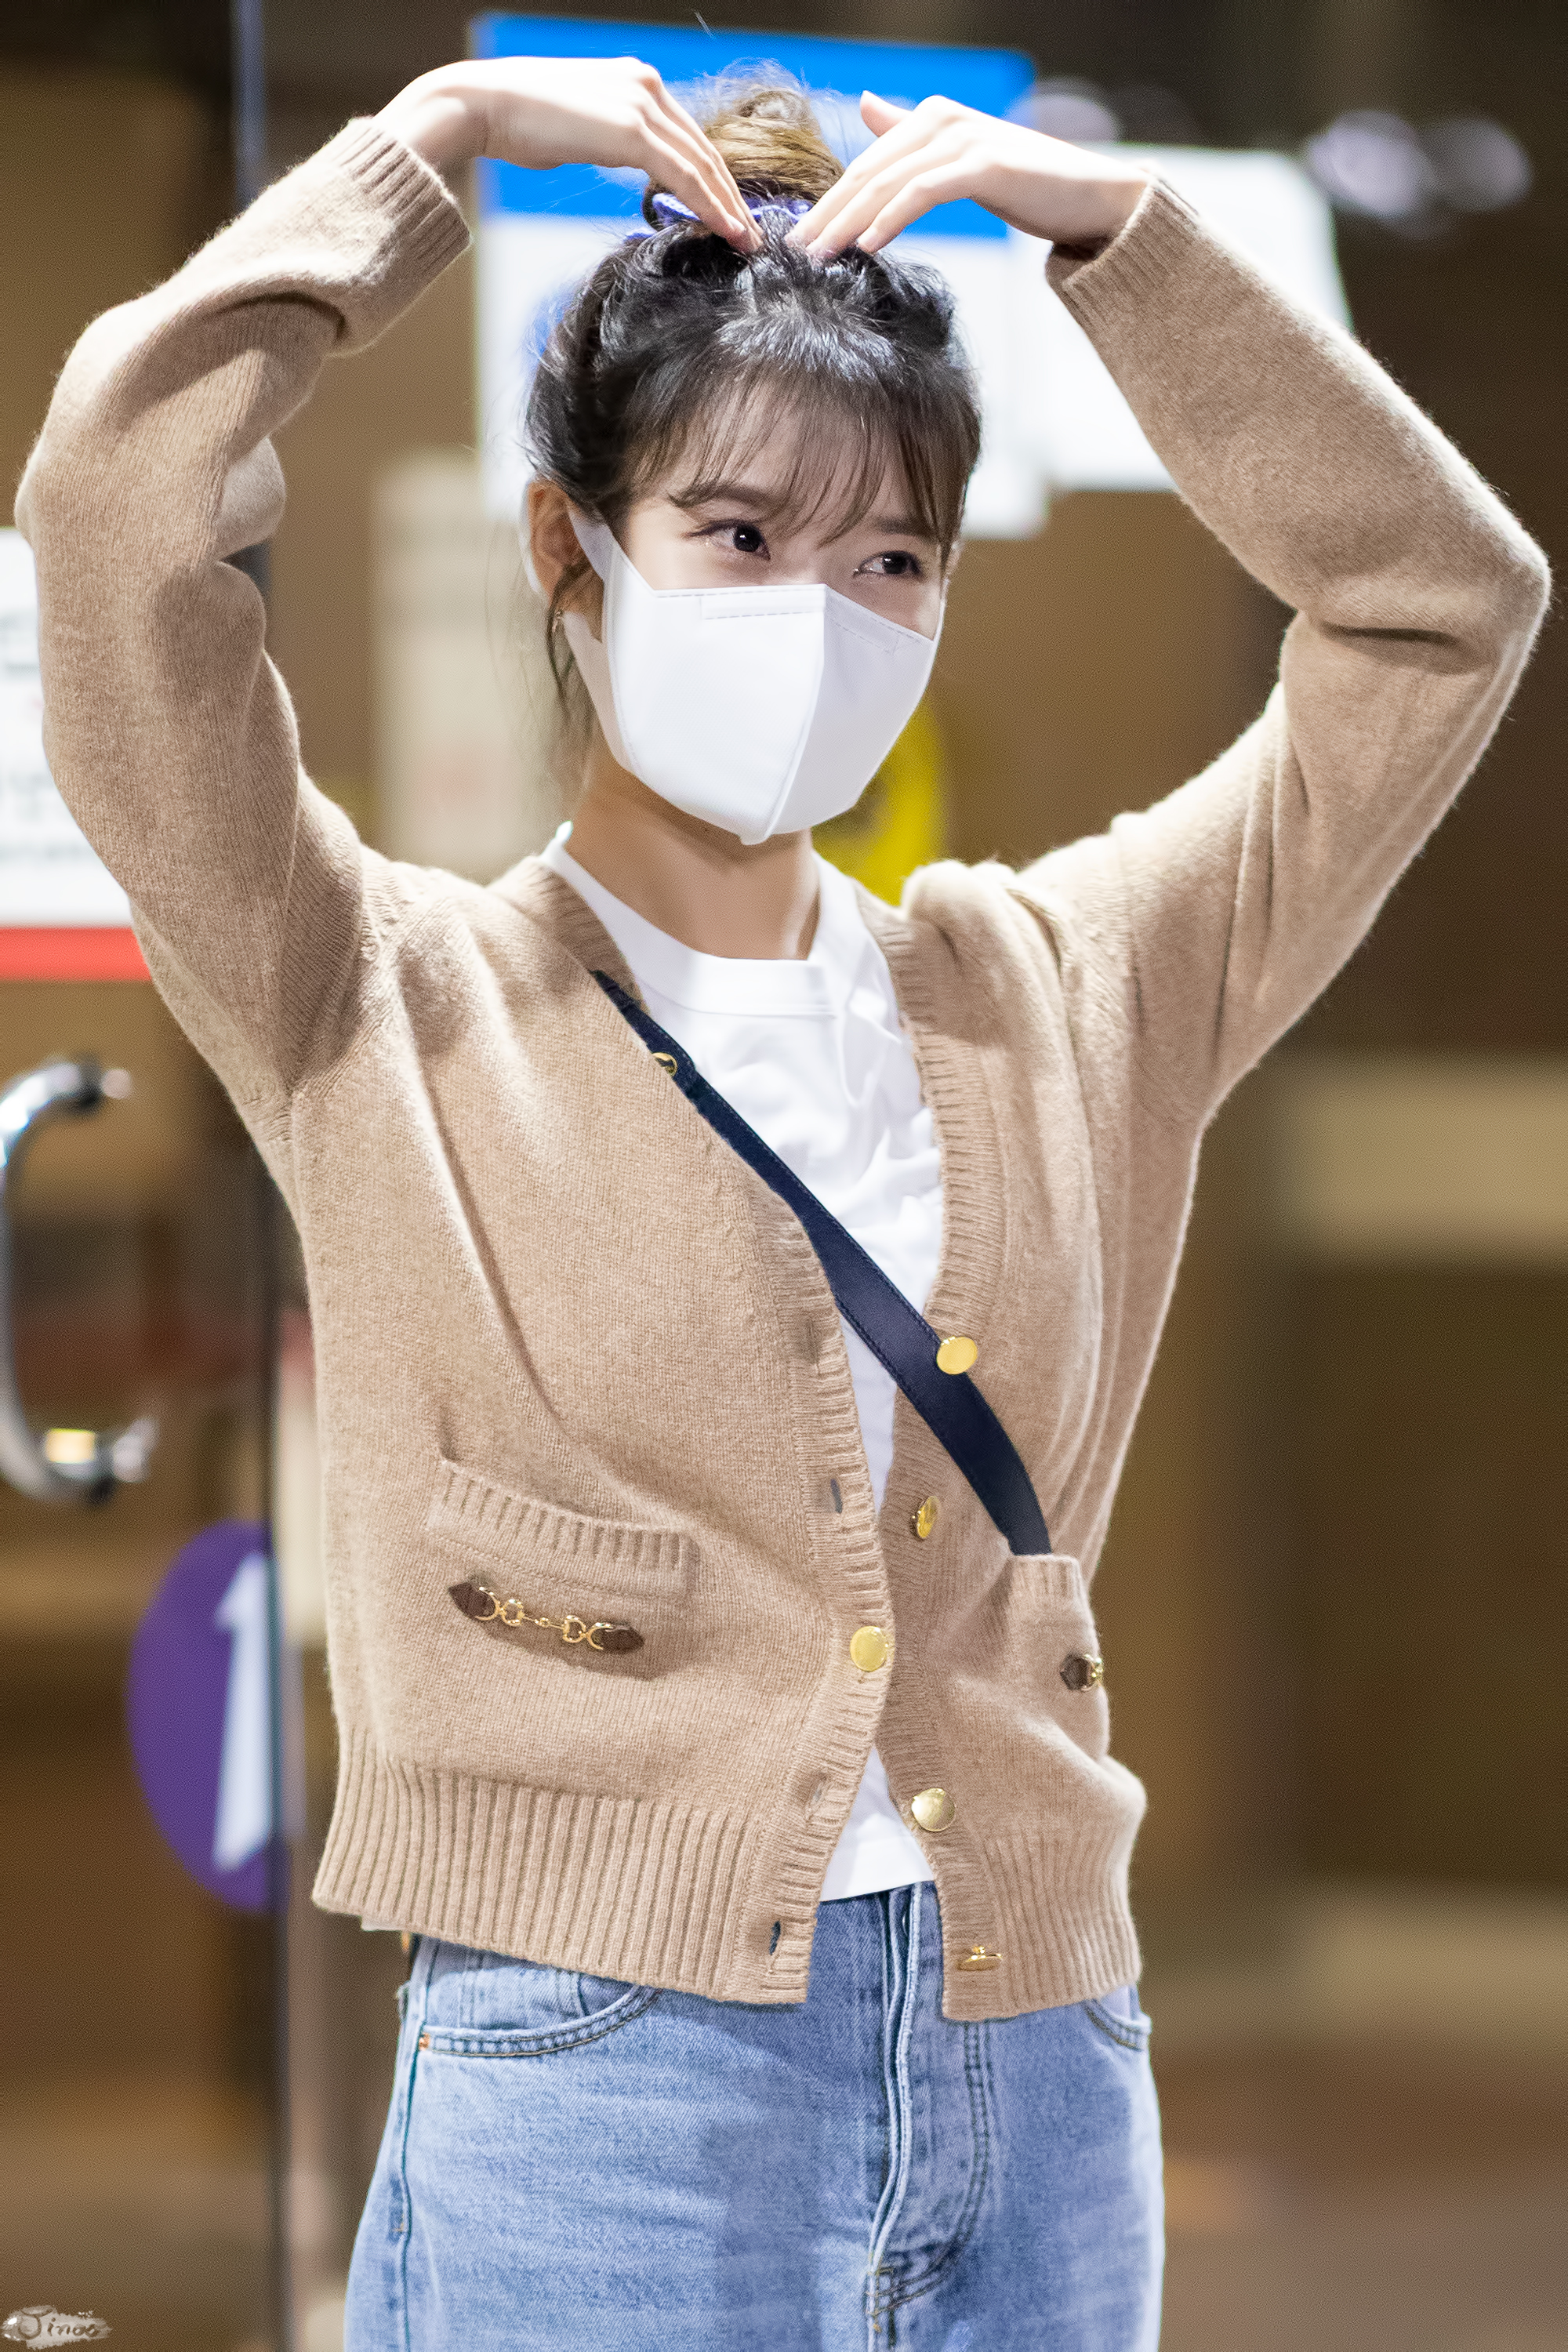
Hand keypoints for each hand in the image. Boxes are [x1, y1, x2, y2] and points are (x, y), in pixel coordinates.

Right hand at [377, 57, 754, 248]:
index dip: (714, 179)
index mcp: (636, 82)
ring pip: (701, 164)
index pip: (688, 138)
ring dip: (729, 207)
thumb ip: (611, 140)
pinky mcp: (632, 129)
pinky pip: (684, 174)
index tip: (730, 214)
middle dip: (731, 197)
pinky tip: (726, 230)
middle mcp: (646, 85)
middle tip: (752, 236)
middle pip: (704, 150)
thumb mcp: (579, 129)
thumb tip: (622, 162)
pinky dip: (710, 205)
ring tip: (746, 242)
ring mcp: (642, 104)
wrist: (484, 105)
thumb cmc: (519, 123)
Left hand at [788, 91, 1147, 257]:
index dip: (829, 201)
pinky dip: (891, 220)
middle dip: (828, 214)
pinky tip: (867, 247)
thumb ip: (910, 136)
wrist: (1089, 196)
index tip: (798, 238)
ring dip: (848, 223)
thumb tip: (867, 106)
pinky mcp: (983, 164)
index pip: (867, 165)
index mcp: (931, 117)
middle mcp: (942, 119)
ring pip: (888, 184)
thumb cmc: (1026, 183)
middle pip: (869, 173)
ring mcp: (962, 139)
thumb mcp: (959, 158)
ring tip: (820, 257)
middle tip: (794, 252)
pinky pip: (923, 194)